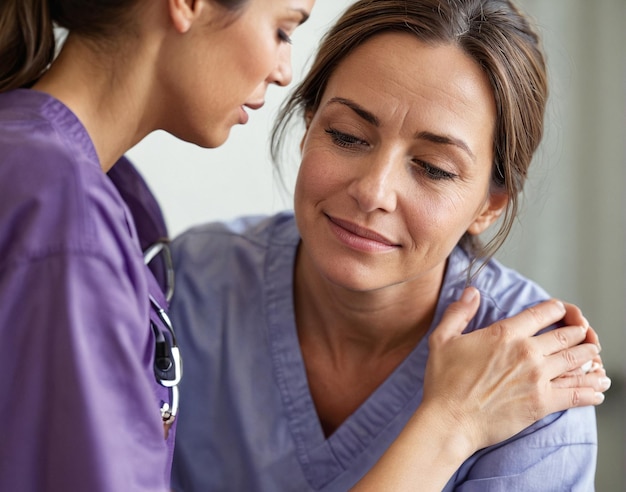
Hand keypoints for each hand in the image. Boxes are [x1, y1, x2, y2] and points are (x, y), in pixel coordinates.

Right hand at [422, 287, 608, 453]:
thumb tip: (472, 292)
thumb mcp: (442, 339)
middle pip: (566, 336)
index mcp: (504, 334)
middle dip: (578, 332)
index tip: (561, 310)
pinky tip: (598, 390)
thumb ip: (459, 312)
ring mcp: (537, 378)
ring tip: (595, 355)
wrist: (450, 419)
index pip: (542, 313)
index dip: (556, 309)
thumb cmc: (443, 381)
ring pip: (576, 361)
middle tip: (584, 333)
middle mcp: (526, 352)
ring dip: (590, 357)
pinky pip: (576, 394)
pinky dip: (591, 390)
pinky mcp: (542, 403)